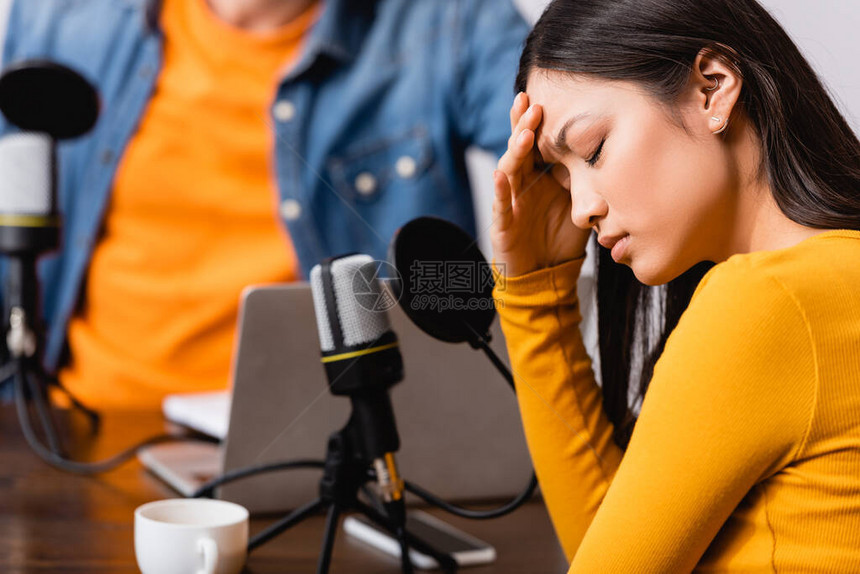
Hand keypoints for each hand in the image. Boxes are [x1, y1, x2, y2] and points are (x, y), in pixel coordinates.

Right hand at [491, 93, 591, 277]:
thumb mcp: (582, 204)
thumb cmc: (563, 237)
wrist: (548, 273)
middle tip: (530, 103)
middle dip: (523, 126)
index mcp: (540, 175)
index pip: (537, 143)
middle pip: (521, 149)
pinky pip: (501, 204)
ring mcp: (511, 202)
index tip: (542, 97)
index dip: (537, 122)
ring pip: (510, 171)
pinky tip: (500, 175)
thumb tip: (615, 155)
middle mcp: (523, 184)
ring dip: (515, 151)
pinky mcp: (503, 224)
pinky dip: (500, 190)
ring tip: (524, 134)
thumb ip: (588, 180)